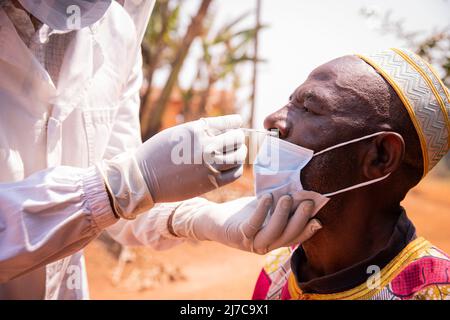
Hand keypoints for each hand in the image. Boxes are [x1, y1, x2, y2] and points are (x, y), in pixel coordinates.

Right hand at [135, 114, 246, 202]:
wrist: (143, 178)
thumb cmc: (157, 153)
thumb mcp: (178, 132)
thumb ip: (199, 130)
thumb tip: (220, 129)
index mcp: (197, 130)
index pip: (229, 122)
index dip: (235, 122)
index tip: (237, 123)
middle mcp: (206, 146)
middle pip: (237, 138)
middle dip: (238, 138)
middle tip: (236, 140)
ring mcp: (210, 165)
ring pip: (239, 156)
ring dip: (240, 152)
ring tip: (237, 152)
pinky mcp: (211, 182)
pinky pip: (235, 173)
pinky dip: (237, 168)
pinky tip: (232, 166)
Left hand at [170, 191, 328, 253]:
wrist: (213, 219)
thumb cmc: (242, 212)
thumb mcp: (265, 207)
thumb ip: (281, 204)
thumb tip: (301, 192)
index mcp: (274, 239)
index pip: (295, 237)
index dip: (308, 230)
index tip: (319, 218)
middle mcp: (265, 245)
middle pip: (287, 235)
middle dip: (300, 219)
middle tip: (308, 201)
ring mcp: (252, 242)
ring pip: (273, 232)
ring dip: (282, 215)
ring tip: (287, 197)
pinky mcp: (239, 234)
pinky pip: (253, 225)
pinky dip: (262, 211)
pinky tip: (267, 197)